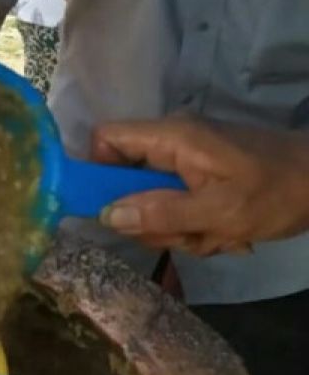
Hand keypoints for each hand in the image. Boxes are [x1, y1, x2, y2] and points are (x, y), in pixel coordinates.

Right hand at [91, 116, 308, 255]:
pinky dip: (193, 226)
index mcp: (171, 138)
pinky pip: (175, 204)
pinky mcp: (200, 176)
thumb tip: (107, 216)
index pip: (105, 139)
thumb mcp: (222, 211)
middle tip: (183, 235)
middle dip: (149, 217)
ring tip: (214, 236)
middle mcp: (171, 143)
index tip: (113, 211)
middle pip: (124, 179)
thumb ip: (162, 213)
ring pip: (150, 200)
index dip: (97, 173)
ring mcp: (186, 161)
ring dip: (176, 228)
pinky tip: (223, 234)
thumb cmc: (278, 191)